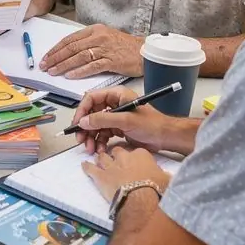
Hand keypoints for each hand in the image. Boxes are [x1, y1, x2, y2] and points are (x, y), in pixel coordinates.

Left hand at [40, 24, 143, 80]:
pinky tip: (70, 76)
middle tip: (45, 66)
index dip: (56, 49)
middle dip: (55, 57)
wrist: (144, 51)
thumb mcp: (104, 37)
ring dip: (64, 65)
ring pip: (79, 57)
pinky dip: (79, 71)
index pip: (70, 39)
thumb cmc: (124, 46)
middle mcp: (98, 37)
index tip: (46, 57)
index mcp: (94, 30)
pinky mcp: (112, 60)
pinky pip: (92, 66)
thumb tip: (68, 52)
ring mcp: (105, 48)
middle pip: (71, 47)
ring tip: (53, 71)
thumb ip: (88, 42)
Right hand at [74, 88, 197, 156]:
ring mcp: (116, 117)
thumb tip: (83, 121)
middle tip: (80, 140)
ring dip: (91, 137)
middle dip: (85, 128)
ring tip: (91, 149)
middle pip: (92, 113)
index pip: (92, 98)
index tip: (77, 124)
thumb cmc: (151, 125)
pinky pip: (103, 134)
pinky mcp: (118, 128)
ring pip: (96, 125)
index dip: (82, 111)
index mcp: (116, 95)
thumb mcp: (125, 121)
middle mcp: (114, 104)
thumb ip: (103, 119)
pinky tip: (100, 150)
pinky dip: (100, 142)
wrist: (166, 138)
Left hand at [82, 145, 171, 203]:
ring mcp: (111, 166)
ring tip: (100, 160)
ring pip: (103, 157)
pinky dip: (87, 167)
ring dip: (101, 159)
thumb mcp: (167, 180)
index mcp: (141, 155)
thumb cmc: (156, 190)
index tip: (134, 161)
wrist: (141, 200)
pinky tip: (84, 165)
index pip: (136, 151)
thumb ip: (165, 176)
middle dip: (116, 155)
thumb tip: (171, 179)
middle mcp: (124, 157)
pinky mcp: (100, 176)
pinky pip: (90, 168)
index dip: (134, 157)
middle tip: (116, 161)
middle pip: (117, 151)